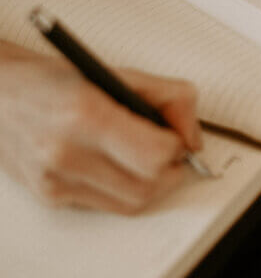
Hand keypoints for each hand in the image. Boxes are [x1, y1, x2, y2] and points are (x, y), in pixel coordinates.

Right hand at [0, 42, 201, 213]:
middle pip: (148, 186)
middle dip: (170, 169)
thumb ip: (166, 96)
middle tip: (167, 147)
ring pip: (132, 203)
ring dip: (150, 182)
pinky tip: (111, 162)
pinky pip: (107, 205)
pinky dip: (121, 187)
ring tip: (142, 154)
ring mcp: (56, 182)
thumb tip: (192, 135)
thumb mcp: (114, 72)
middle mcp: (66, 153)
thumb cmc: (52, 81)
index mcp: (85, 115)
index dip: (177, 147)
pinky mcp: (50, 198)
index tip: (176, 135)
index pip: (155, 155)